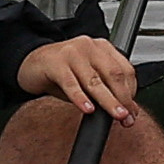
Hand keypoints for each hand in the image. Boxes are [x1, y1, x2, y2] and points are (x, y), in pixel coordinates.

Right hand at [16, 35, 138, 117]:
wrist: (30, 63)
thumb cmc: (60, 72)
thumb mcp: (87, 79)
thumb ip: (105, 90)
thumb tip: (125, 112)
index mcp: (102, 48)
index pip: (125, 70)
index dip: (131, 92)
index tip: (132, 111)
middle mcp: (89, 46)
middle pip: (114, 74)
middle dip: (123, 98)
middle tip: (127, 117)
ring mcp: (73, 53)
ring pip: (95, 81)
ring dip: (109, 101)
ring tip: (117, 115)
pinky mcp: (56, 63)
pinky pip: (71, 84)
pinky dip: (81, 98)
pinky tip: (88, 109)